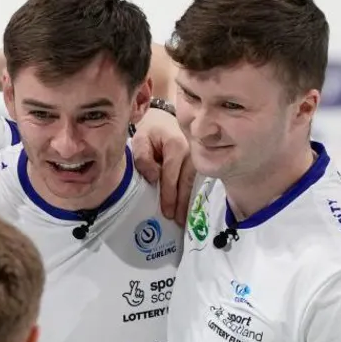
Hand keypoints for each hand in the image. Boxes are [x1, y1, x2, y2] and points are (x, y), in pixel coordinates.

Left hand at [131, 108, 194, 226]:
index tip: (167, 211)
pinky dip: (192, 195)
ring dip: (189, 202)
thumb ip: (142, 157)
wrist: (165, 120)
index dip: (169, 194)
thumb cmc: (151, 131)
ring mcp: (198, 156)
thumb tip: (153, 177)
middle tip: (177, 221)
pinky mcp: (200, 162)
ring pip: (194, 182)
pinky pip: (197, 180)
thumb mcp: (141, 139)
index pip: (172, 174)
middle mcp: (191, 151)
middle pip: (186, 181)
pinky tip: (190, 208)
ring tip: (184, 220)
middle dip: (182, 203)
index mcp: (176, 144)